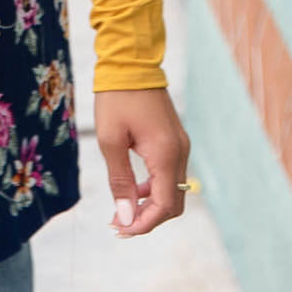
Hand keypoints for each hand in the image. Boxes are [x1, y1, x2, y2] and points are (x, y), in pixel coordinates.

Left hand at [94, 87, 190, 237]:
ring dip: (150, 205)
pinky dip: (153, 188)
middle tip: (119, 225)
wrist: (130, 62)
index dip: (145, 224)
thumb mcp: (111, 141)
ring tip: (121, 210)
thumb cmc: (117, 98)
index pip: (165, 205)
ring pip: (173, 190)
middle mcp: (180, 152)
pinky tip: (132, 189)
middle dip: (148, 219)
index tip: (121, 230)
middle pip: (173, 203)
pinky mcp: (174, 139)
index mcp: (166, 154)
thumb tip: (126, 217)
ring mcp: (180, 145)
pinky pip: (169, 174)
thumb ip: (120, 181)